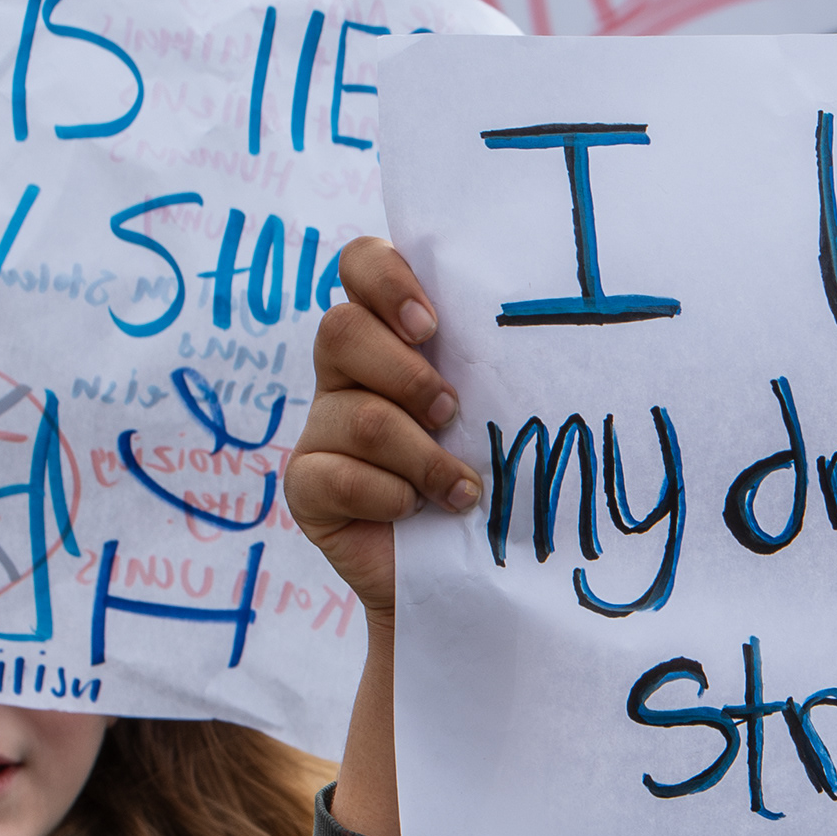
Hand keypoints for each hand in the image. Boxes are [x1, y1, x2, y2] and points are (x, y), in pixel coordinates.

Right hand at [285, 236, 477, 629]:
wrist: (463, 571)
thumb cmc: (489, 473)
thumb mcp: (492, 408)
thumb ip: (488, 361)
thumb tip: (530, 319)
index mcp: (389, 334)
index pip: (361, 263)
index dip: (386, 280)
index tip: (431, 326)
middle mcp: (346, 371)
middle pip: (341, 329)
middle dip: (406, 375)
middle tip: (450, 412)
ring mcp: (320, 426)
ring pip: (357, 416)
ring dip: (422, 456)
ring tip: (461, 489)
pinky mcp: (305, 484)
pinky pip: (335, 475)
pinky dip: (389, 496)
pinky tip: (416, 512)